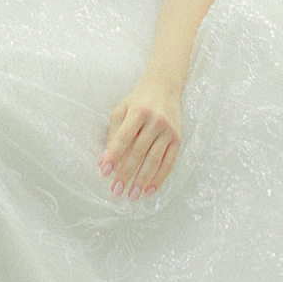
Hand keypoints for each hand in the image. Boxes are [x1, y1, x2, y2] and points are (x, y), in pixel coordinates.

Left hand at [100, 74, 184, 201]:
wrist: (165, 86)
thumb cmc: (139, 99)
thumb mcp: (122, 109)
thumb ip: (114, 133)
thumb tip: (105, 159)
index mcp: (138, 112)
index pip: (123, 139)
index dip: (114, 156)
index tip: (104, 172)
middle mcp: (155, 121)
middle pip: (138, 152)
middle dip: (126, 173)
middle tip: (116, 190)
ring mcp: (168, 131)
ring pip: (154, 160)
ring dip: (142, 180)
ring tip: (131, 195)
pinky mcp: (178, 139)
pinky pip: (169, 162)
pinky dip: (159, 178)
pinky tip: (149, 190)